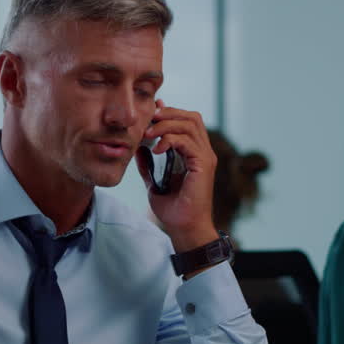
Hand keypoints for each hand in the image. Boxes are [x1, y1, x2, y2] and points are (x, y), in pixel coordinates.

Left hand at [137, 101, 219, 252]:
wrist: (184, 229)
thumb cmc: (173, 210)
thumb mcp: (154, 182)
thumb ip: (148, 165)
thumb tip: (138, 148)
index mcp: (194, 153)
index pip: (187, 122)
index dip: (170, 113)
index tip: (150, 115)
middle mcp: (203, 152)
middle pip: (191, 117)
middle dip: (168, 113)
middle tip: (148, 120)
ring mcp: (205, 157)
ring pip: (190, 125)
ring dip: (166, 125)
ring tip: (148, 134)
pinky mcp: (203, 165)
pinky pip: (187, 141)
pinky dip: (170, 139)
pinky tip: (156, 149)